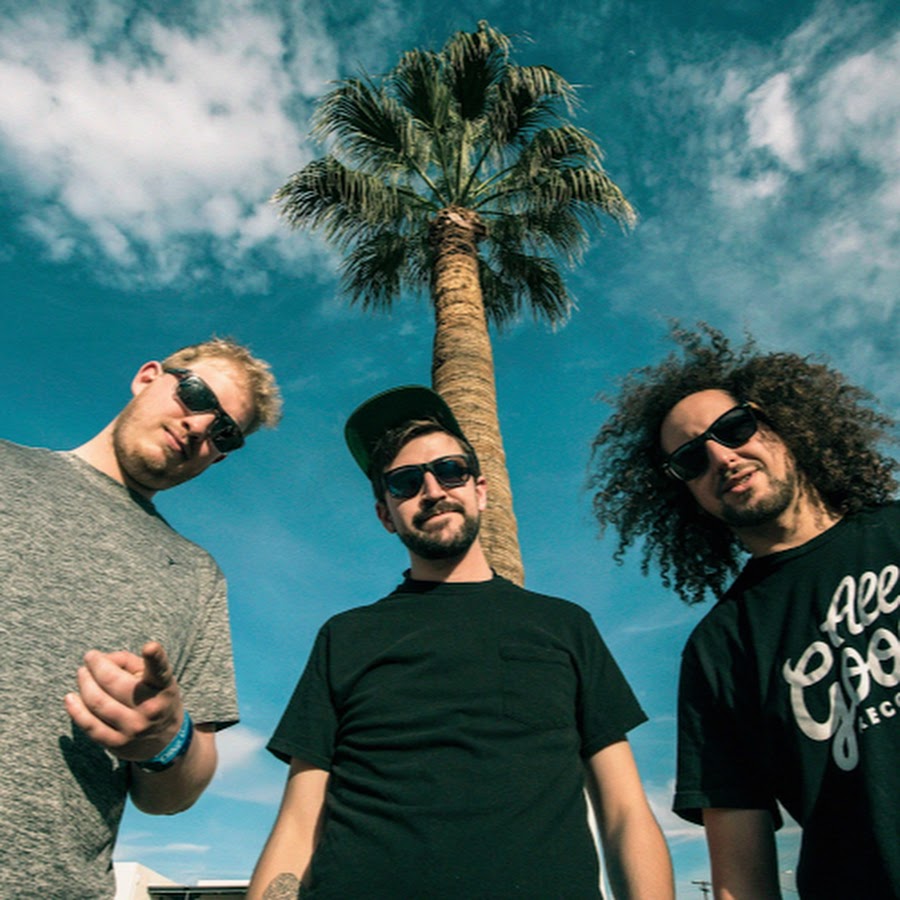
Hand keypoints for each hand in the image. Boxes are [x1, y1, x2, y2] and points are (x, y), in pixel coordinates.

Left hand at [64, 641, 184, 761]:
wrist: (165, 740)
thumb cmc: (155, 698)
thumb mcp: (155, 678)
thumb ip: (130, 662)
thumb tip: (101, 660)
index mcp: (162, 688)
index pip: (159, 672)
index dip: (155, 658)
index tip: (149, 647)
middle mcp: (149, 708)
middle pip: (114, 683)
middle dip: (97, 665)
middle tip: (90, 657)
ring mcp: (132, 728)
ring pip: (97, 702)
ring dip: (84, 683)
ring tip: (82, 673)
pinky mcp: (117, 743)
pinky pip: (89, 725)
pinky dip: (75, 710)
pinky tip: (70, 698)